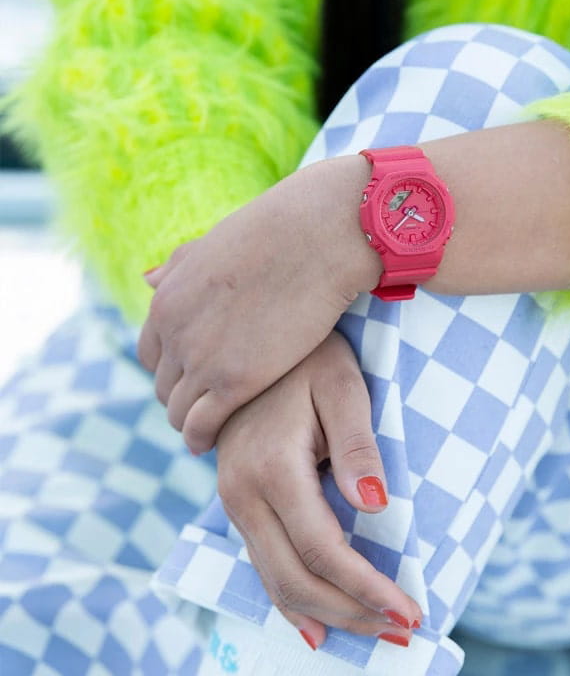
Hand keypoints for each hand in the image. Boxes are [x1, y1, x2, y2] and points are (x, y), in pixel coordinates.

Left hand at [137, 157, 380, 453]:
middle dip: (181, 399)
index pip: (150, 352)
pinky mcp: (234, 381)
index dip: (171, 368)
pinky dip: (202, 438)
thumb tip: (148, 278)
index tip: (193, 378)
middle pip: (164, 385)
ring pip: (178, 411)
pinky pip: (203, 425)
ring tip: (207, 434)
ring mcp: (202, 358)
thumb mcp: (211, 244)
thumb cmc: (276, 233)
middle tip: (204, 410)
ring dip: (189, 425)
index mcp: (167, 299)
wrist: (314, 237)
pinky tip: (213, 443)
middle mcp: (175, 332)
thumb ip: (178, 265)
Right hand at [214, 329, 422, 645]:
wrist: (250, 334)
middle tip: (402, 631)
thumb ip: (359, 447)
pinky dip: (292, 600)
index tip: (410, 612)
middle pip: (295, 580)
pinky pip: (262, 564)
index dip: (366, 589)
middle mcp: (241, 493)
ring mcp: (232, 500)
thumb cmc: (310, 357)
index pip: (322, 551)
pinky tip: (318, 624)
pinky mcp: (234, 501)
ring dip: (325, 615)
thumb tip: (376, 507)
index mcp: (271, 468)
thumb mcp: (343, 387)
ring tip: (374, 632)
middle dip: (351, 614)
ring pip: (274, 581)